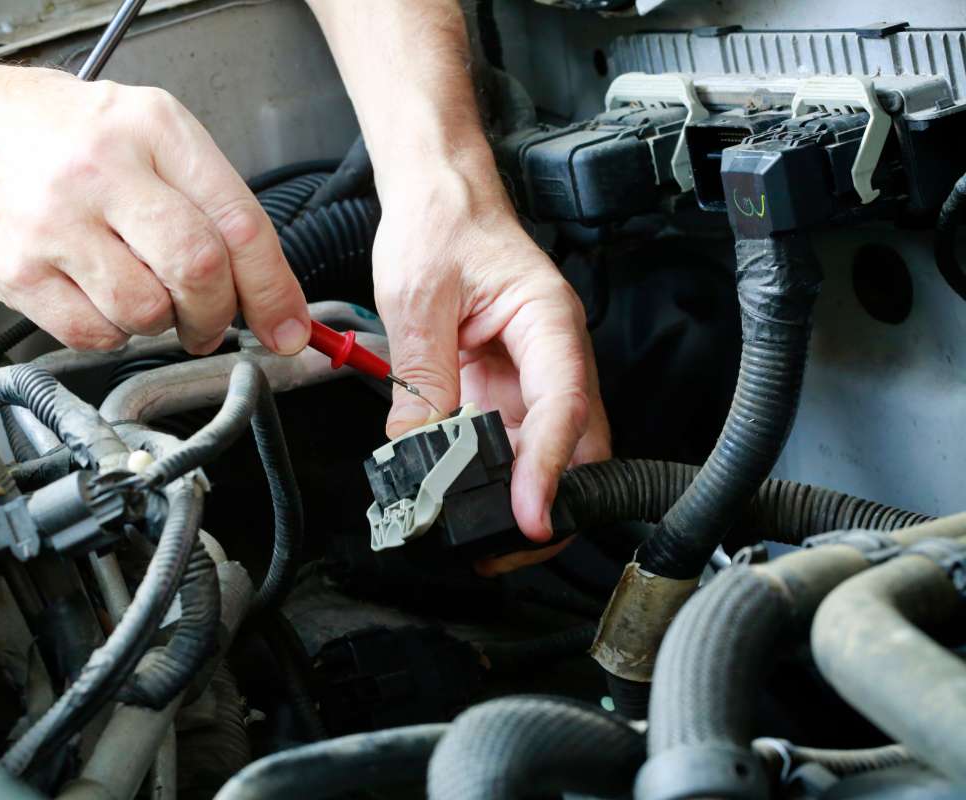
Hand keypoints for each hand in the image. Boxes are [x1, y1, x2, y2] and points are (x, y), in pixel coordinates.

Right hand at [0, 62, 309, 353]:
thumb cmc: (54, 133)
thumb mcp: (145, 132)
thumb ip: (209, 201)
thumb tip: (268, 292)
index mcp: (154, 129)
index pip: (240, 223)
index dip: (274, 289)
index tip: (288, 328)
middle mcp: (105, 171)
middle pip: (198, 271)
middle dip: (217, 314)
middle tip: (209, 321)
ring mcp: (56, 223)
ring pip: (147, 312)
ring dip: (160, 323)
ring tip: (140, 292)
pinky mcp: (17, 271)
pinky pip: (94, 335)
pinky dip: (111, 333)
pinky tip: (99, 298)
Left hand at [372, 167, 609, 567]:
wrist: (438, 197)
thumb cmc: (441, 224)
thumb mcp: (419, 298)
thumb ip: (423, 377)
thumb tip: (417, 449)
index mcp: (547, 320)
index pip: (564, 405)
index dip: (549, 468)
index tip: (530, 514)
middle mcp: (553, 353)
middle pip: (577, 445)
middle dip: (551, 502)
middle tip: (505, 545)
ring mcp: (532, 375)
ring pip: (546, 453)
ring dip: (519, 497)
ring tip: (477, 536)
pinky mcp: (505, 388)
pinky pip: (508, 444)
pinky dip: (491, 478)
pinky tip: (462, 498)